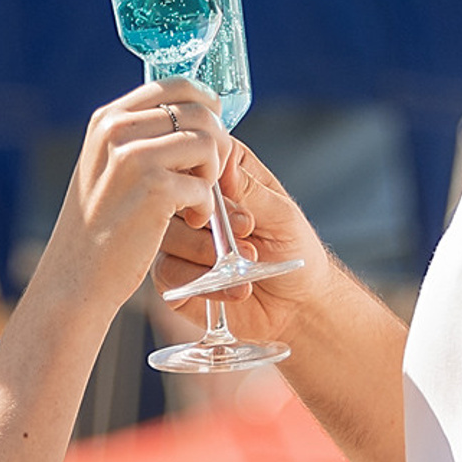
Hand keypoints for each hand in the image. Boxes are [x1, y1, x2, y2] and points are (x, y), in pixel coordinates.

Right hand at [24, 80, 228, 328]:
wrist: (75, 278)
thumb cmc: (99, 229)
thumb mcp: (107, 170)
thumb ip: (139, 139)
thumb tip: (198, 113)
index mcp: (108, 119)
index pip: (174, 84)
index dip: (206, 105)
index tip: (214, 133)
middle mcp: (117, 129)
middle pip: (200, 112)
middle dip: (218, 146)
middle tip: (211, 179)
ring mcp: (134, 157)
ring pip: (209, 143)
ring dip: (214, 177)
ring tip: (197, 203)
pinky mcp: (154, 189)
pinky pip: (205, 185)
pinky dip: (206, 208)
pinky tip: (190, 222)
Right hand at [149, 132, 327, 342]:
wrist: (295, 305)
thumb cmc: (293, 251)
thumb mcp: (282, 215)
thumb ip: (250, 191)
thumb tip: (222, 165)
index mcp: (222, 175)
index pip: (197, 156)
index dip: (211, 177)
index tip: (241, 204)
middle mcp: (193, 203)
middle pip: (171, 193)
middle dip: (211, 218)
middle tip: (248, 231)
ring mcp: (178, 239)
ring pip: (167, 234)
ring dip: (207, 251)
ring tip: (247, 261)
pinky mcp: (171, 275)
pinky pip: (168, 271)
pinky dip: (202, 281)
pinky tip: (234, 287)